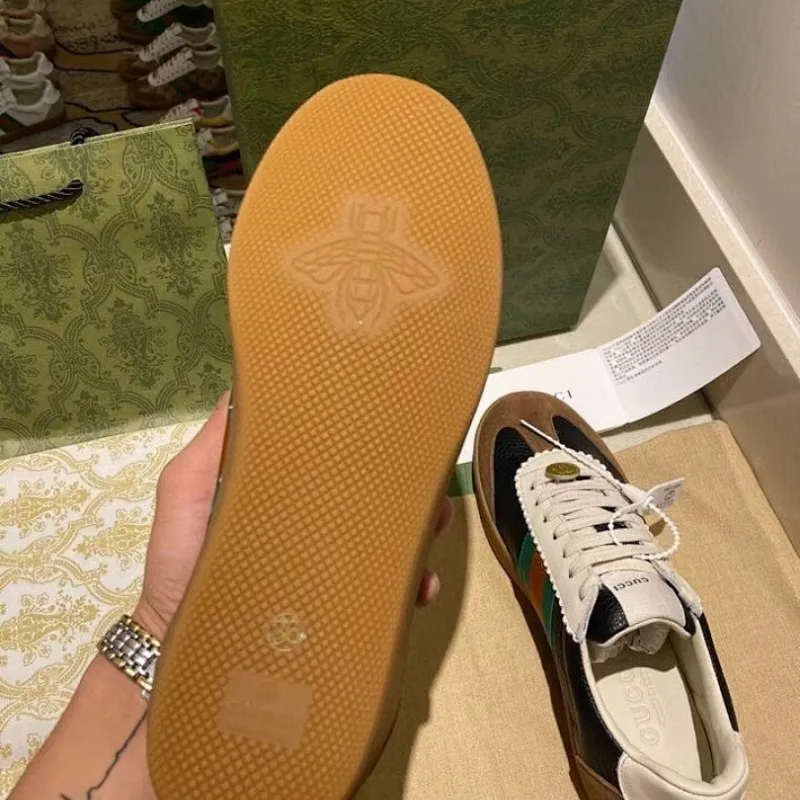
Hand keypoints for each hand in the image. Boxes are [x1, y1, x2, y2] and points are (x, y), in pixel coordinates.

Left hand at [135, 392, 452, 638]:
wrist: (183, 649)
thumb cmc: (180, 560)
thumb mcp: (187, 488)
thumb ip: (214, 442)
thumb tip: (249, 383)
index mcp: (284, 487)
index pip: (331, 453)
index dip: (363, 436)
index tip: (395, 420)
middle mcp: (313, 520)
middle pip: (369, 493)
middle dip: (405, 485)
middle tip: (430, 483)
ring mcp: (328, 562)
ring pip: (385, 536)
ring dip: (417, 530)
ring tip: (433, 529)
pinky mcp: (338, 604)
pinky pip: (383, 589)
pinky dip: (410, 585)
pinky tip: (421, 587)